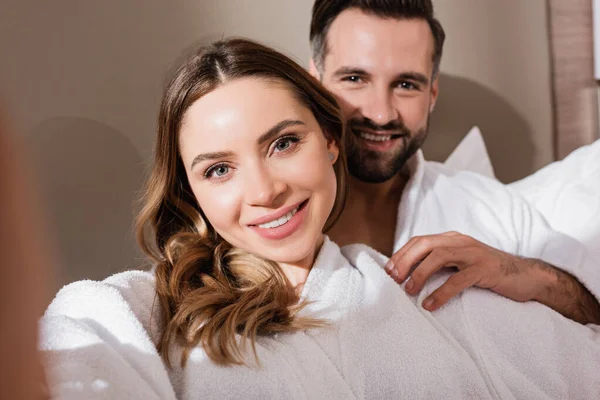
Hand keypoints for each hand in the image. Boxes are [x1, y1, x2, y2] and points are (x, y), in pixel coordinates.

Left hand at [384, 231, 542, 310]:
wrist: (525, 275)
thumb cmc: (487, 272)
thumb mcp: (460, 262)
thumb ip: (439, 263)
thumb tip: (408, 274)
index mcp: (452, 238)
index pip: (419, 240)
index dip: (401, 254)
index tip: (388, 271)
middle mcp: (461, 241)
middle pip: (425, 244)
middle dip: (405, 261)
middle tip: (393, 279)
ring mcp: (474, 254)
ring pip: (439, 257)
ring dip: (420, 273)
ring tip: (408, 290)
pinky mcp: (485, 269)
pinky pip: (458, 280)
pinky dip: (441, 292)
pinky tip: (430, 304)